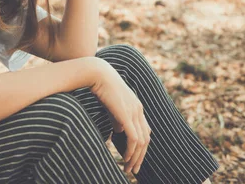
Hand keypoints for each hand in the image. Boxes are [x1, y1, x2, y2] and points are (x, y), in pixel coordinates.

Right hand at [90, 59, 150, 174]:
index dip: (140, 148)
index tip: (132, 159)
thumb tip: (119, 132)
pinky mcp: (126, 115)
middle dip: (140, 157)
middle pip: (146, 139)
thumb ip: (118, 118)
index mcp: (137, 107)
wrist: (98, 74)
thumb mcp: (112, 106)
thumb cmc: (102, 88)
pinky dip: (131, 151)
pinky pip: (133, 138)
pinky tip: (125, 159)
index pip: (145, 132)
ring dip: (135, 157)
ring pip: (141, 142)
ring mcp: (134, 112)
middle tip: (133, 170)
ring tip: (127, 169)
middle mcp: (139, 110)